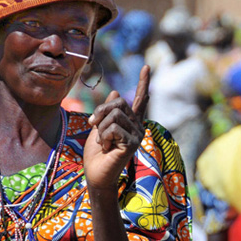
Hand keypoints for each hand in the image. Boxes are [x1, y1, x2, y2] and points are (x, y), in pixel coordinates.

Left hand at [83, 65, 150, 190]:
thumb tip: (116, 93)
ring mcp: (137, 134)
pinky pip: (113, 128)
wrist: (96, 174)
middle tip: (93, 126)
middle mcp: (138, 126)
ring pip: (114, 116)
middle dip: (100, 112)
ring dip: (100, 129)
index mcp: (131, 121)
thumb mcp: (99, 127)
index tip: (147, 66)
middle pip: (119, 103)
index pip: (139, 99)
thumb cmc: (97, 153)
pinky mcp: (133, 143)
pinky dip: (103, 138)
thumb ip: (107, 112)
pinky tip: (107, 149)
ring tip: (103, 143)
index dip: (143, 83)